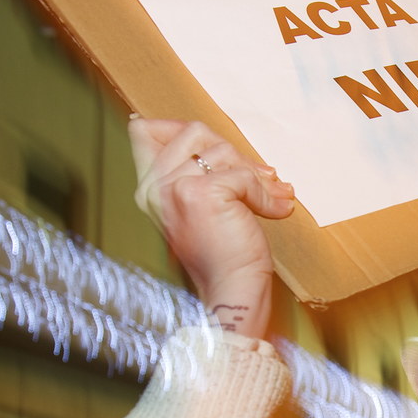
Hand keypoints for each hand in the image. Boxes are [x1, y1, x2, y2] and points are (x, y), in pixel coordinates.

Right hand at [129, 118, 294, 338]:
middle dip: (234, 153)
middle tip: (262, 178)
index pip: (144, 129)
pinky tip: (274, 211)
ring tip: (272, 196)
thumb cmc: (222, 254)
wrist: (231, 288)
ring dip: (255, 174)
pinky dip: (265, 194)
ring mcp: (174, 188)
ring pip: (221, 149)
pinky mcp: (202, 194)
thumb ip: (200, 173)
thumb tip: (218, 139)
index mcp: (148, 187)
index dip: (181, 128)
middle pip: (193, 131)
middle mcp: (153, 186)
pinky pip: (243, 175)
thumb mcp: (201, 206)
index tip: (218, 152)